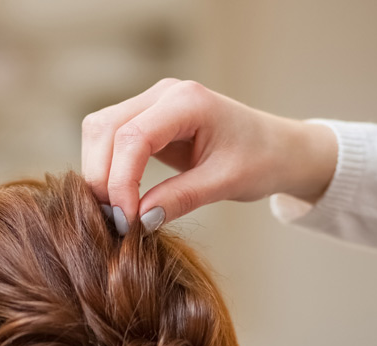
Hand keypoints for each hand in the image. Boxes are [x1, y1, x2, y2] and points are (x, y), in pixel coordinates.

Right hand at [81, 79, 338, 230]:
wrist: (278, 148)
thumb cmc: (261, 160)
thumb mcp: (225, 183)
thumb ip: (180, 199)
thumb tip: (137, 220)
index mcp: (188, 101)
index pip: (132, 137)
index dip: (121, 181)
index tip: (126, 219)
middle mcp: (163, 94)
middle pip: (103, 129)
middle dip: (102, 177)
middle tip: (116, 219)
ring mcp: (150, 103)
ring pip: (98, 132)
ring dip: (99, 173)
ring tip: (118, 209)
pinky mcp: (143, 118)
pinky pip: (108, 139)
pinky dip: (107, 169)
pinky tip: (121, 196)